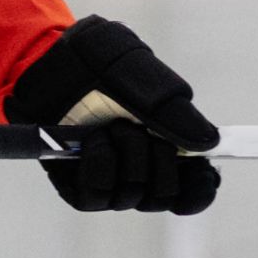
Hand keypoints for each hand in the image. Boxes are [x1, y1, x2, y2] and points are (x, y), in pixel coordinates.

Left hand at [2, 16, 221, 214]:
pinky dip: (100, 166)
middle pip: (165, 197)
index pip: (192, 190)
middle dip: (158, 161)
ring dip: (127, 156)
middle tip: (137, 126)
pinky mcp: (78, 185)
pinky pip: (97, 198)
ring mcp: (109, 179)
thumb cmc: (97, 61)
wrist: (47, 59)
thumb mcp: (141, 77)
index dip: (200, 189)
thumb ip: (175, 113)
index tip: (202, 172)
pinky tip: (94, 141)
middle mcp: (140, 169)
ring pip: (133, 197)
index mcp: (167, 146)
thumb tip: (210, 142)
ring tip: (111, 125)